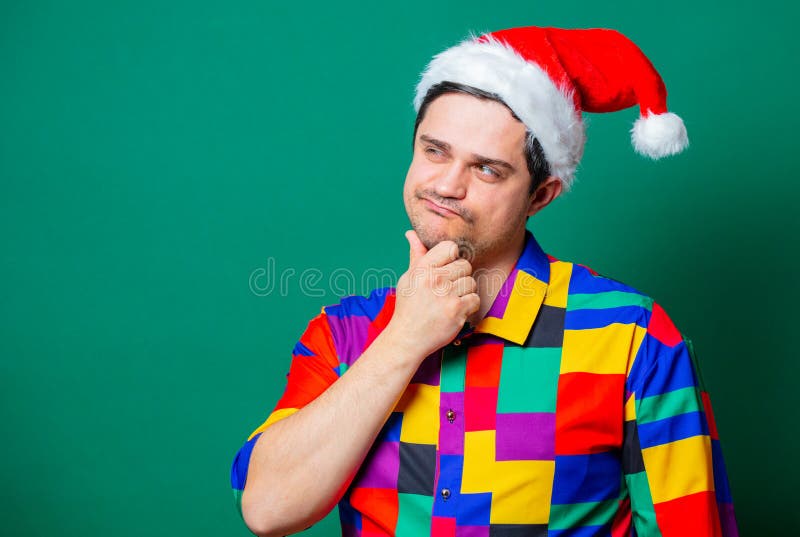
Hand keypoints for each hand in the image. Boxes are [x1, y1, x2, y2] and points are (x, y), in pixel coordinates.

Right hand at [388, 230, 479, 358]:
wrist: (407, 338)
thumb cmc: (408, 307)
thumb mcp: (408, 278)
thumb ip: (416, 256)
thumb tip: (412, 234)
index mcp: (422, 269)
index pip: (450, 247)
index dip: (452, 257)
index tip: (446, 269)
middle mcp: (434, 279)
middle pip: (465, 265)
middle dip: (460, 276)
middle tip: (448, 289)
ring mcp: (446, 295)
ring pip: (472, 282)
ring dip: (465, 292)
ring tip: (451, 300)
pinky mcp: (457, 310)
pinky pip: (475, 299)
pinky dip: (469, 306)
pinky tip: (456, 310)